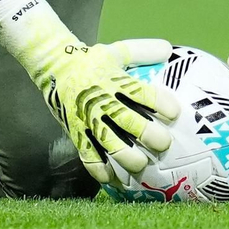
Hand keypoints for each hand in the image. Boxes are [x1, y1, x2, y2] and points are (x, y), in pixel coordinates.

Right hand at [0, 0, 179, 183]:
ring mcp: (86, 117)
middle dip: (147, 133)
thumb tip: (169, 49)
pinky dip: (98, 168)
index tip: (175, 113)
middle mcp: (101, 99)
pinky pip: (86, 154)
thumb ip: (142, 51)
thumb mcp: (116, 50)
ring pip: (107, 141)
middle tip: (164, 144)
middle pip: (126, 119)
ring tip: (141, 165)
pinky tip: (112, 179)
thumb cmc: (91, 59)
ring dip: (126, 156)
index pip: (140, 92)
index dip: (158, 102)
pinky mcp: (75, 130)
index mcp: (114, 79)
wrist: (53, 66)